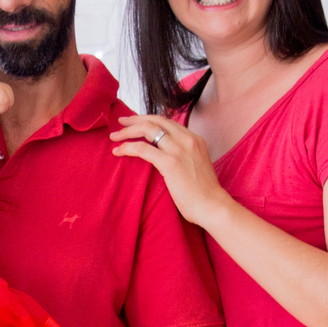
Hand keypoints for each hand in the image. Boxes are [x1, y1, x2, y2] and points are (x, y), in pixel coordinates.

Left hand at [109, 114, 225, 228]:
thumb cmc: (203, 195)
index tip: (134, 123)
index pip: (167, 122)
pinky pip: (143, 149)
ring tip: (114, 137)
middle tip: (120, 123)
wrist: (213, 207)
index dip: (148, 120)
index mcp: (195, 139)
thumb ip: (183, 158)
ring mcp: (180, 150)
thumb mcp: (195, 167)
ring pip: (147, 130)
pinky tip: (118, 151)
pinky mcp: (170, 163)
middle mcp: (188, 140)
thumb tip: (165, 159)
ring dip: (127, 131)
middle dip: (135, 120)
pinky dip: (128, 147)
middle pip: (156, 120)